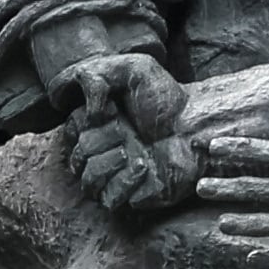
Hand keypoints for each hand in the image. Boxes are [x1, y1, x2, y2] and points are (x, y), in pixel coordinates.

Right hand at [59, 53, 193, 217]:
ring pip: (87, 182)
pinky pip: (109, 200)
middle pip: (77, 158)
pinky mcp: (131, 195)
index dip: (87, 124)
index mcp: (95, 126)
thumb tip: (88, 112)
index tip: (112, 111)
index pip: (70, 133)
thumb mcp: (134, 68)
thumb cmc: (167, 97)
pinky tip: (146, 168)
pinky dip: (125, 183)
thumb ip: (97, 76)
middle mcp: (101, 152)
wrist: (198, 124)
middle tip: (129, 131)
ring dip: (110, 164)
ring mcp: (115, 175)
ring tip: (136, 151)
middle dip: (103, 141)